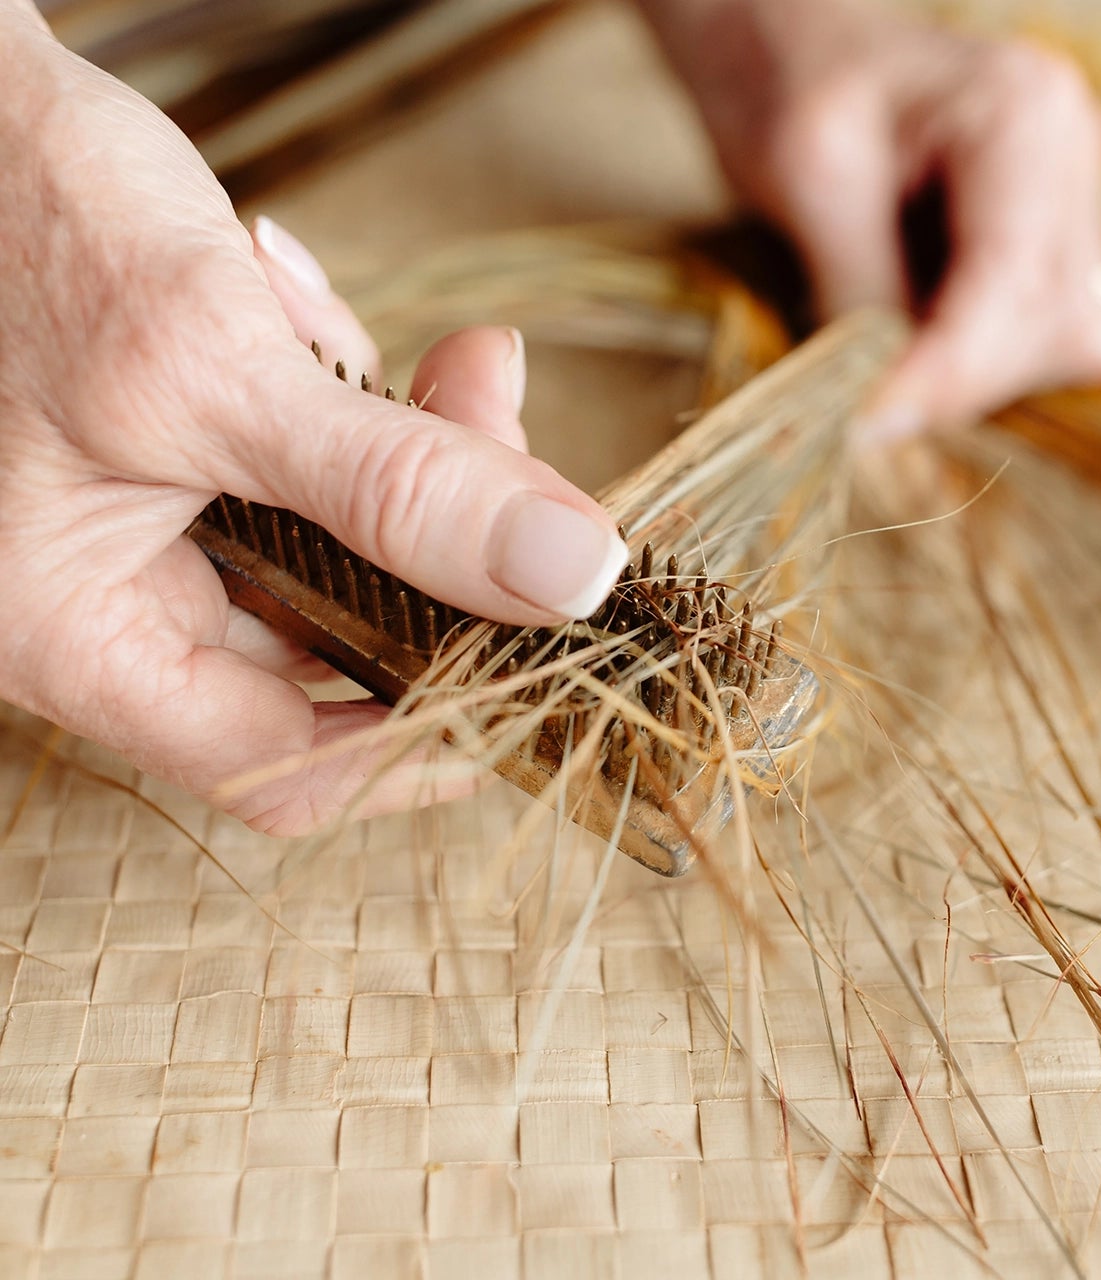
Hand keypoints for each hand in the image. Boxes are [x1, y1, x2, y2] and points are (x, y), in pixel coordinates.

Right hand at [0, 15, 626, 832]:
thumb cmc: (10, 224)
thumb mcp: (211, 374)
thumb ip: (397, 486)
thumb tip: (572, 574)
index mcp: (77, 636)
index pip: (281, 765)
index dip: (424, 740)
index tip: (544, 668)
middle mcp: (118, 601)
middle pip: (343, 636)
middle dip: (441, 532)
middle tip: (495, 424)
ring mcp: (158, 525)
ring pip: (351, 537)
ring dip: (406, 438)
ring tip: (385, 339)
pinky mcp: (194, 451)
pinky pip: (320, 456)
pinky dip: (351, 387)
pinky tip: (298, 301)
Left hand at [639, 0, 1100, 440]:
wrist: (796, 46)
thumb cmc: (790, 85)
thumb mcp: (805, 181)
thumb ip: (860, 295)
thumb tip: (887, 411)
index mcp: (1024, 111)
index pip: (1015, 280)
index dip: (950, 372)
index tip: (874, 426)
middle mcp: (1076, 148)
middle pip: (1065, 323)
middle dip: (966, 380)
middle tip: (869, 402)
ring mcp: (1081, 192)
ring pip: (1076, 343)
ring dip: (983, 375)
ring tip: (892, 353)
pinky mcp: (1067, 237)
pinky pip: (1059, 337)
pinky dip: (989, 358)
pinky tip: (924, 334)